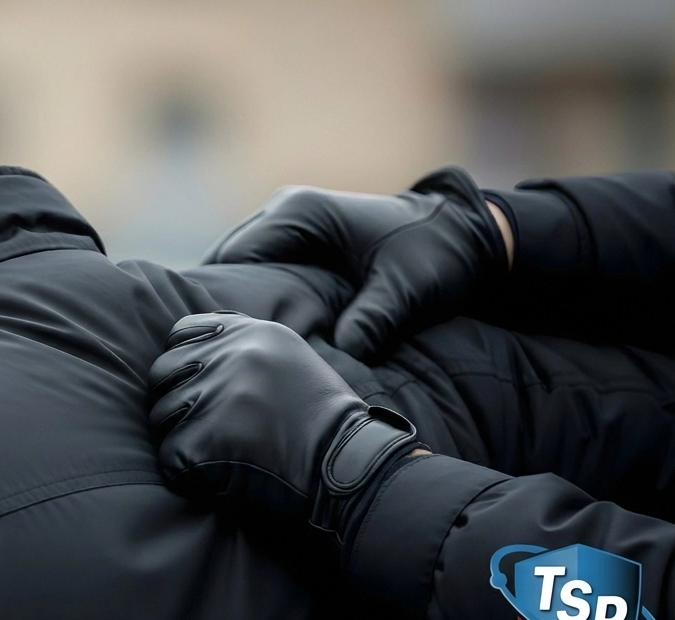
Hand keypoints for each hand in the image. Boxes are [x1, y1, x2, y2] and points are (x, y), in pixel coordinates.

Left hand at [148, 312, 422, 533]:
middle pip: (162, 373)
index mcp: (251, 333)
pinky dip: (185, 473)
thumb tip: (186, 350)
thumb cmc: (322, 421)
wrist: (349, 467)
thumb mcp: (288, 359)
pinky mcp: (205, 439)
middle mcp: (231, 356)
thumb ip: (241, 347)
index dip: (181, 362)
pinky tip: (215, 477)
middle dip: (174, 402)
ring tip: (216, 455)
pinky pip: (169, 457)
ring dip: (179, 438)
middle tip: (202, 429)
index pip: (181, 333)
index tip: (194, 386)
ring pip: (160, 417)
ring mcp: (216, 396)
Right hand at [204, 166, 508, 360]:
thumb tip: (341, 354)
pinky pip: (258, 267)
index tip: (216, 339)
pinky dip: (252, 294)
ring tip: (225, 344)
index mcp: (301, 212)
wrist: (462, 234)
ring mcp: (287, 221)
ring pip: (238, 264)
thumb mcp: (407, 289)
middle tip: (212, 350)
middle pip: (225, 260)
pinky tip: (251, 330)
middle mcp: (284, 209)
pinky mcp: (297, 239)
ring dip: (234, 298)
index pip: (234, 258)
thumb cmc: (434, 254)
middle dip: (218, 299)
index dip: (218, 296)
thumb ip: (373, 319)